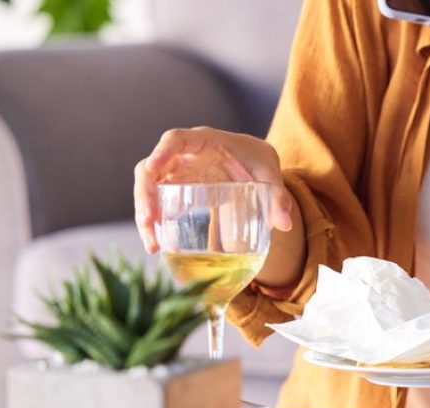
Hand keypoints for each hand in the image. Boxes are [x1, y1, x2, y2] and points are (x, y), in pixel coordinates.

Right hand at [133, 127, 295, 253]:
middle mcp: (182, 155)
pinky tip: (157, 247)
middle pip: (151, 168)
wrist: (253, 165)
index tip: (152, 167)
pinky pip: (156, 204)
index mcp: (204, 141)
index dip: (162, 151)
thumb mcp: (270, 174)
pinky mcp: (174, 191)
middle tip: (149, 221)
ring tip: (153, 245)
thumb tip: (284, 224)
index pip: (176, 139)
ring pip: (149, 189)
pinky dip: (154, 224)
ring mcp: (175, 173)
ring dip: (145, 215)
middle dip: (146, 194)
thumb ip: (278, 196)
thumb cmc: (258, 161)